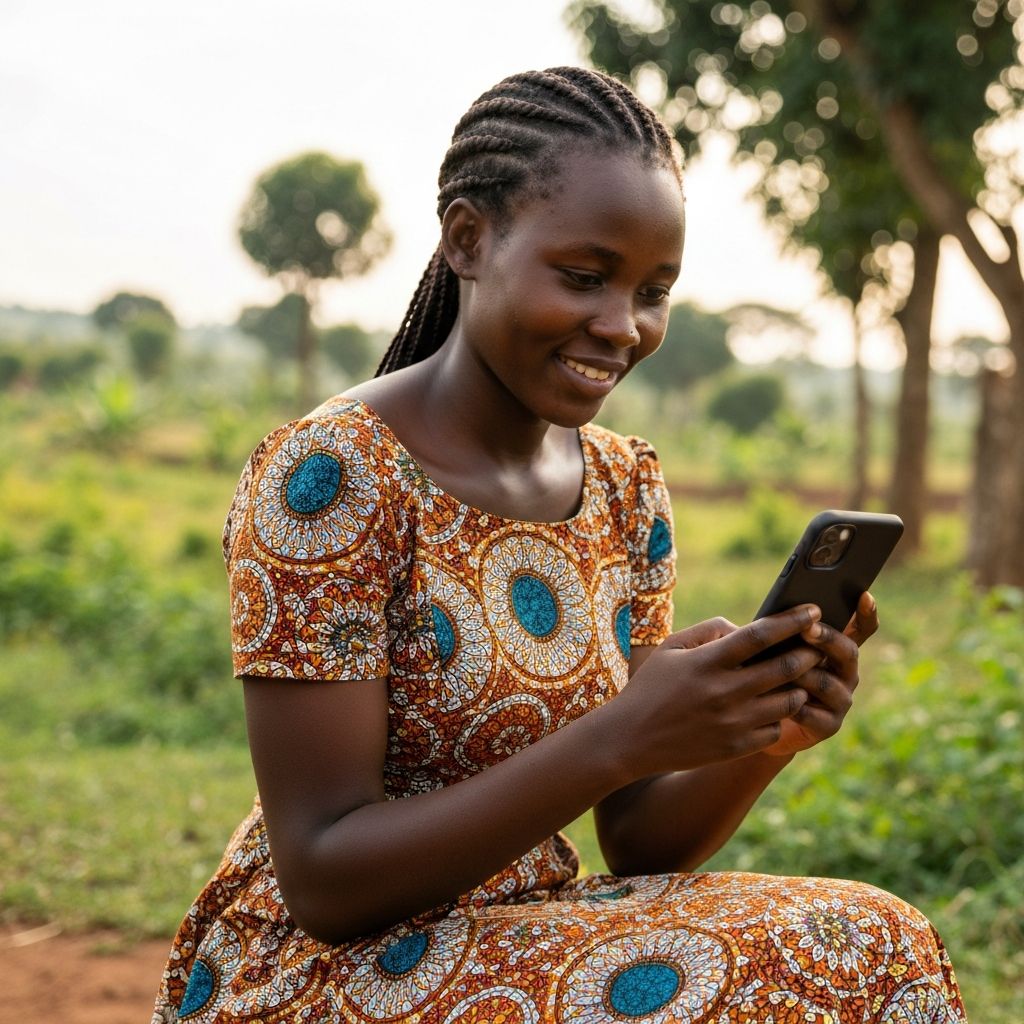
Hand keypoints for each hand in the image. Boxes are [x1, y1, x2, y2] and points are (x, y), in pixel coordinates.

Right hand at [612, 605, 825, 776]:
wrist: (630, 739)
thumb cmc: (650, 687)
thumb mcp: (671, 648)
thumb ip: (709, 630)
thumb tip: (746, 628)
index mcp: (708, 661)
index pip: (761, 634)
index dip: (792, 620)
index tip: (814, 610)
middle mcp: (724, 691)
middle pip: (785, 667)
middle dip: (809, 652)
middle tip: (817, 645)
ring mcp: (733, 722)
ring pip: (789, 700)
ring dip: (800, 686)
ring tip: (797, 678)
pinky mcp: (736, 747)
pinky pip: (776, 728)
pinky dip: (780, 716)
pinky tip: (772, 707)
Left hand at [761, 592, 878, 756]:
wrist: (758, 720)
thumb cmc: (765, 673)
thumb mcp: (773, 647)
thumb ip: (782, 630)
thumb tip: (777, 611)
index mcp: (835, 649)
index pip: (861, 629)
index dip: (866, 613)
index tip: (865, 595)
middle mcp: (845, 673)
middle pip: (848, 652)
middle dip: (827, 639)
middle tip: (807, 628)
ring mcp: (840, 700)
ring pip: (826, 682)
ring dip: (803, 673)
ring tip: (782, 667)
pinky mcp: (828, 726)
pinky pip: (813, 713)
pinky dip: (793, 705)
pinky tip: (775, 700)